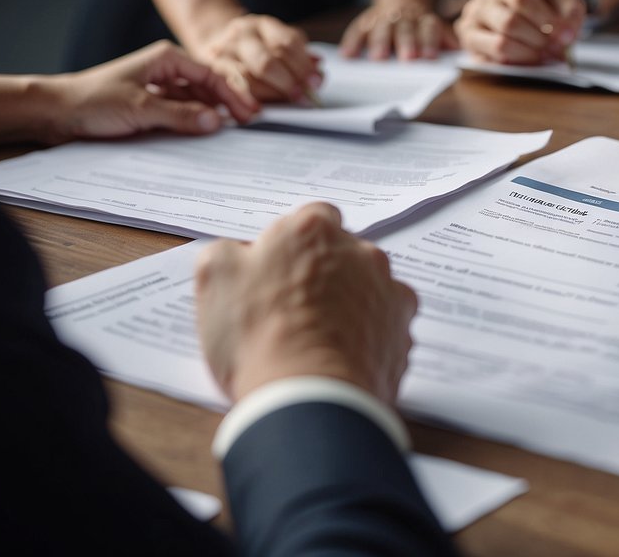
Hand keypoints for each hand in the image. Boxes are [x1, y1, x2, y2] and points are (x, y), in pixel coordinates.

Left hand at [48, 40, 258, 142]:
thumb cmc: (92, 101)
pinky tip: (205, 132)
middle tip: (250, 122)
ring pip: (196, 99)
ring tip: (233, 129)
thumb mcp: (140, 109)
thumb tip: (216, 122)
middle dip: (229, 102)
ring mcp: (159, 87)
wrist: (55, 112)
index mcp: (166, 58)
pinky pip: (181, 111)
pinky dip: (195, 120)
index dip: (233, 94)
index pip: (211, 74)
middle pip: (207, 85)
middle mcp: (166, 69)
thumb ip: (180, 115)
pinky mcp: (150, 104)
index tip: (249, 113)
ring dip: (212, 112)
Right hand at [195, 203, 418, 404]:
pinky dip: (370, 337)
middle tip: (294, 309)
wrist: (307, 399)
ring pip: (370, 288)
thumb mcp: (214, 278)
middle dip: (326, 273)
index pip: (312, 219)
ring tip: (320, 339)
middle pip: (345, 254)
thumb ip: (229, 251)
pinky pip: (387, 326)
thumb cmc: (257, 336)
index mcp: (313, 230)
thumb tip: (241, 253)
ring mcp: (388, 292)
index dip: (295, 245)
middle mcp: (360, 252)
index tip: (281, 269)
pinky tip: (344, 357)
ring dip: (351, 304)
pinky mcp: (403, 331)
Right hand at [196, 14, 321, 103]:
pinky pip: (232, 89)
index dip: (303, 65)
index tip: (316, 82)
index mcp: (263, 26)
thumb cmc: (255, 48)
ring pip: (248, 77)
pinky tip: (259, 109)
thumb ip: (299, 56)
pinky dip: (248, 100)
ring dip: (270, 94)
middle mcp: (241, 35)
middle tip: (303, 95)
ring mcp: (223, 52)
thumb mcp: (278, 43)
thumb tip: (318, 69)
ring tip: (285, 102)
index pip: (286, 43)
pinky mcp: (212, 71)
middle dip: (288, 82)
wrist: (215, 41)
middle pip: (266, 61)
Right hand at [340, 0, 456, 60]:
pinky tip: (348, 55)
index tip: (429, 56)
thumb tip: (460, 51)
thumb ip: (448, 39)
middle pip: (405, 29)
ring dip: (379, 42)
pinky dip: (352, 41)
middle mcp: (403, 17)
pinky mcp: (366, 21)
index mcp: (424, 19)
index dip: (429, 41)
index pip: (429, 28)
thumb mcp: (438, 27)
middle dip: (406, 43)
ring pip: (381, 28)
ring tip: (377, 58)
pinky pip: (357, 29)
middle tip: (407, 58)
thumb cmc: (422, 24)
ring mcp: (383, 18)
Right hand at [455, 0, 587, 64]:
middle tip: (557, 50)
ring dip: (529, 54)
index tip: (567, 37)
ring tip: (545, 55)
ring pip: (501, 42)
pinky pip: (490, 56)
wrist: (532, 4)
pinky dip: (515, 62)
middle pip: (510, 21)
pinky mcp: (468, 34)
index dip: (546, 21)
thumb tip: (566, 36)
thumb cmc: (548, 1)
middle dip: (539, 41)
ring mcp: (474, 11)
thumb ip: (571, 12)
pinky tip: (529, 59)